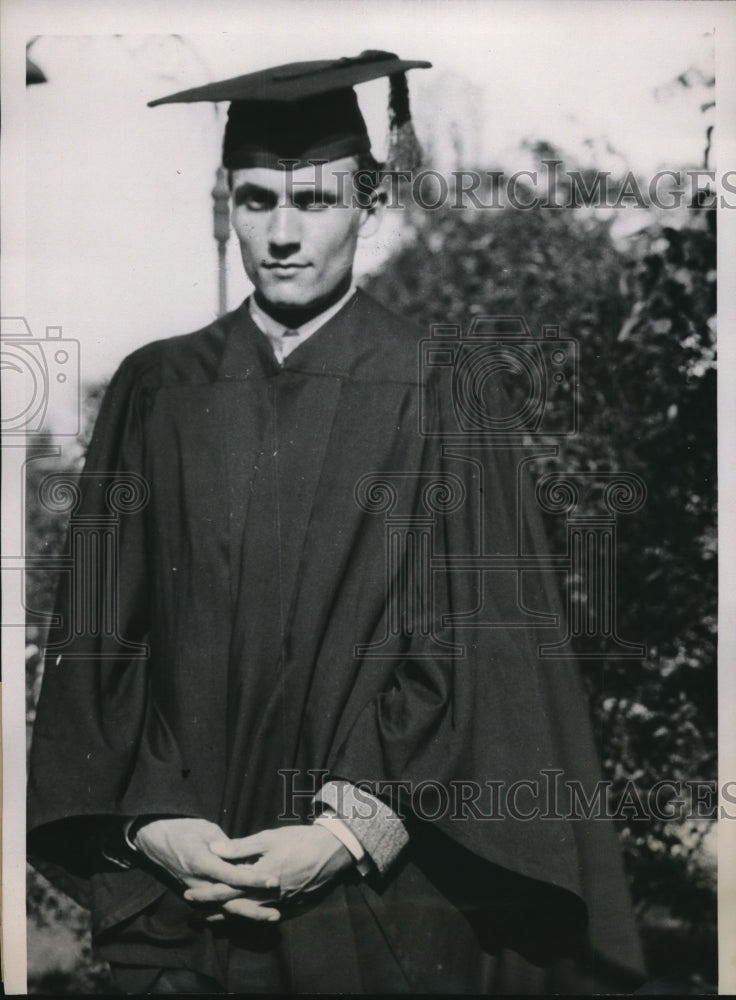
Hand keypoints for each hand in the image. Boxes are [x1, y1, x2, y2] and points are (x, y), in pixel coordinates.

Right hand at [132, 817, 280, 921]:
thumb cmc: (183, 829)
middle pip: (229, 901)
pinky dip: (233, 911)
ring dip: (246, 913)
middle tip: (276, 914)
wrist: (156, 839)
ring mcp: (196, 891)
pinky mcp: (196, 893)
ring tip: (270, 917)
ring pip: (223, 908)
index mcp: (202, 862)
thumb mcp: (206, 829)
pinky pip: (216, 906)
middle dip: (253, 909)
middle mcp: (198, 882)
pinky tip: (250, 915)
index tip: (273, 880)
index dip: (253, 879)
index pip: (232, 875)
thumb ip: (226, 845)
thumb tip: (245, 856)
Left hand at [183, 825, 352, 919]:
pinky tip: (240, 917)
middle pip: (234, 905)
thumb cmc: (299, 840)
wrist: (331, 852)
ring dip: (227, 915)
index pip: (227, 889)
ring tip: (209, 917)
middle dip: (212, 908)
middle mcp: (267, 896)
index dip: (206, 893)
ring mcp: (279, 904)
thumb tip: (215, 849)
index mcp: (259, 877)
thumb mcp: (269, 838)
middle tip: (193, 910)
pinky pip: (264, 916)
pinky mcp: (290, 906)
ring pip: (247, 914)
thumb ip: (240, 846)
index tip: (189, 894)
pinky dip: (248, 917)